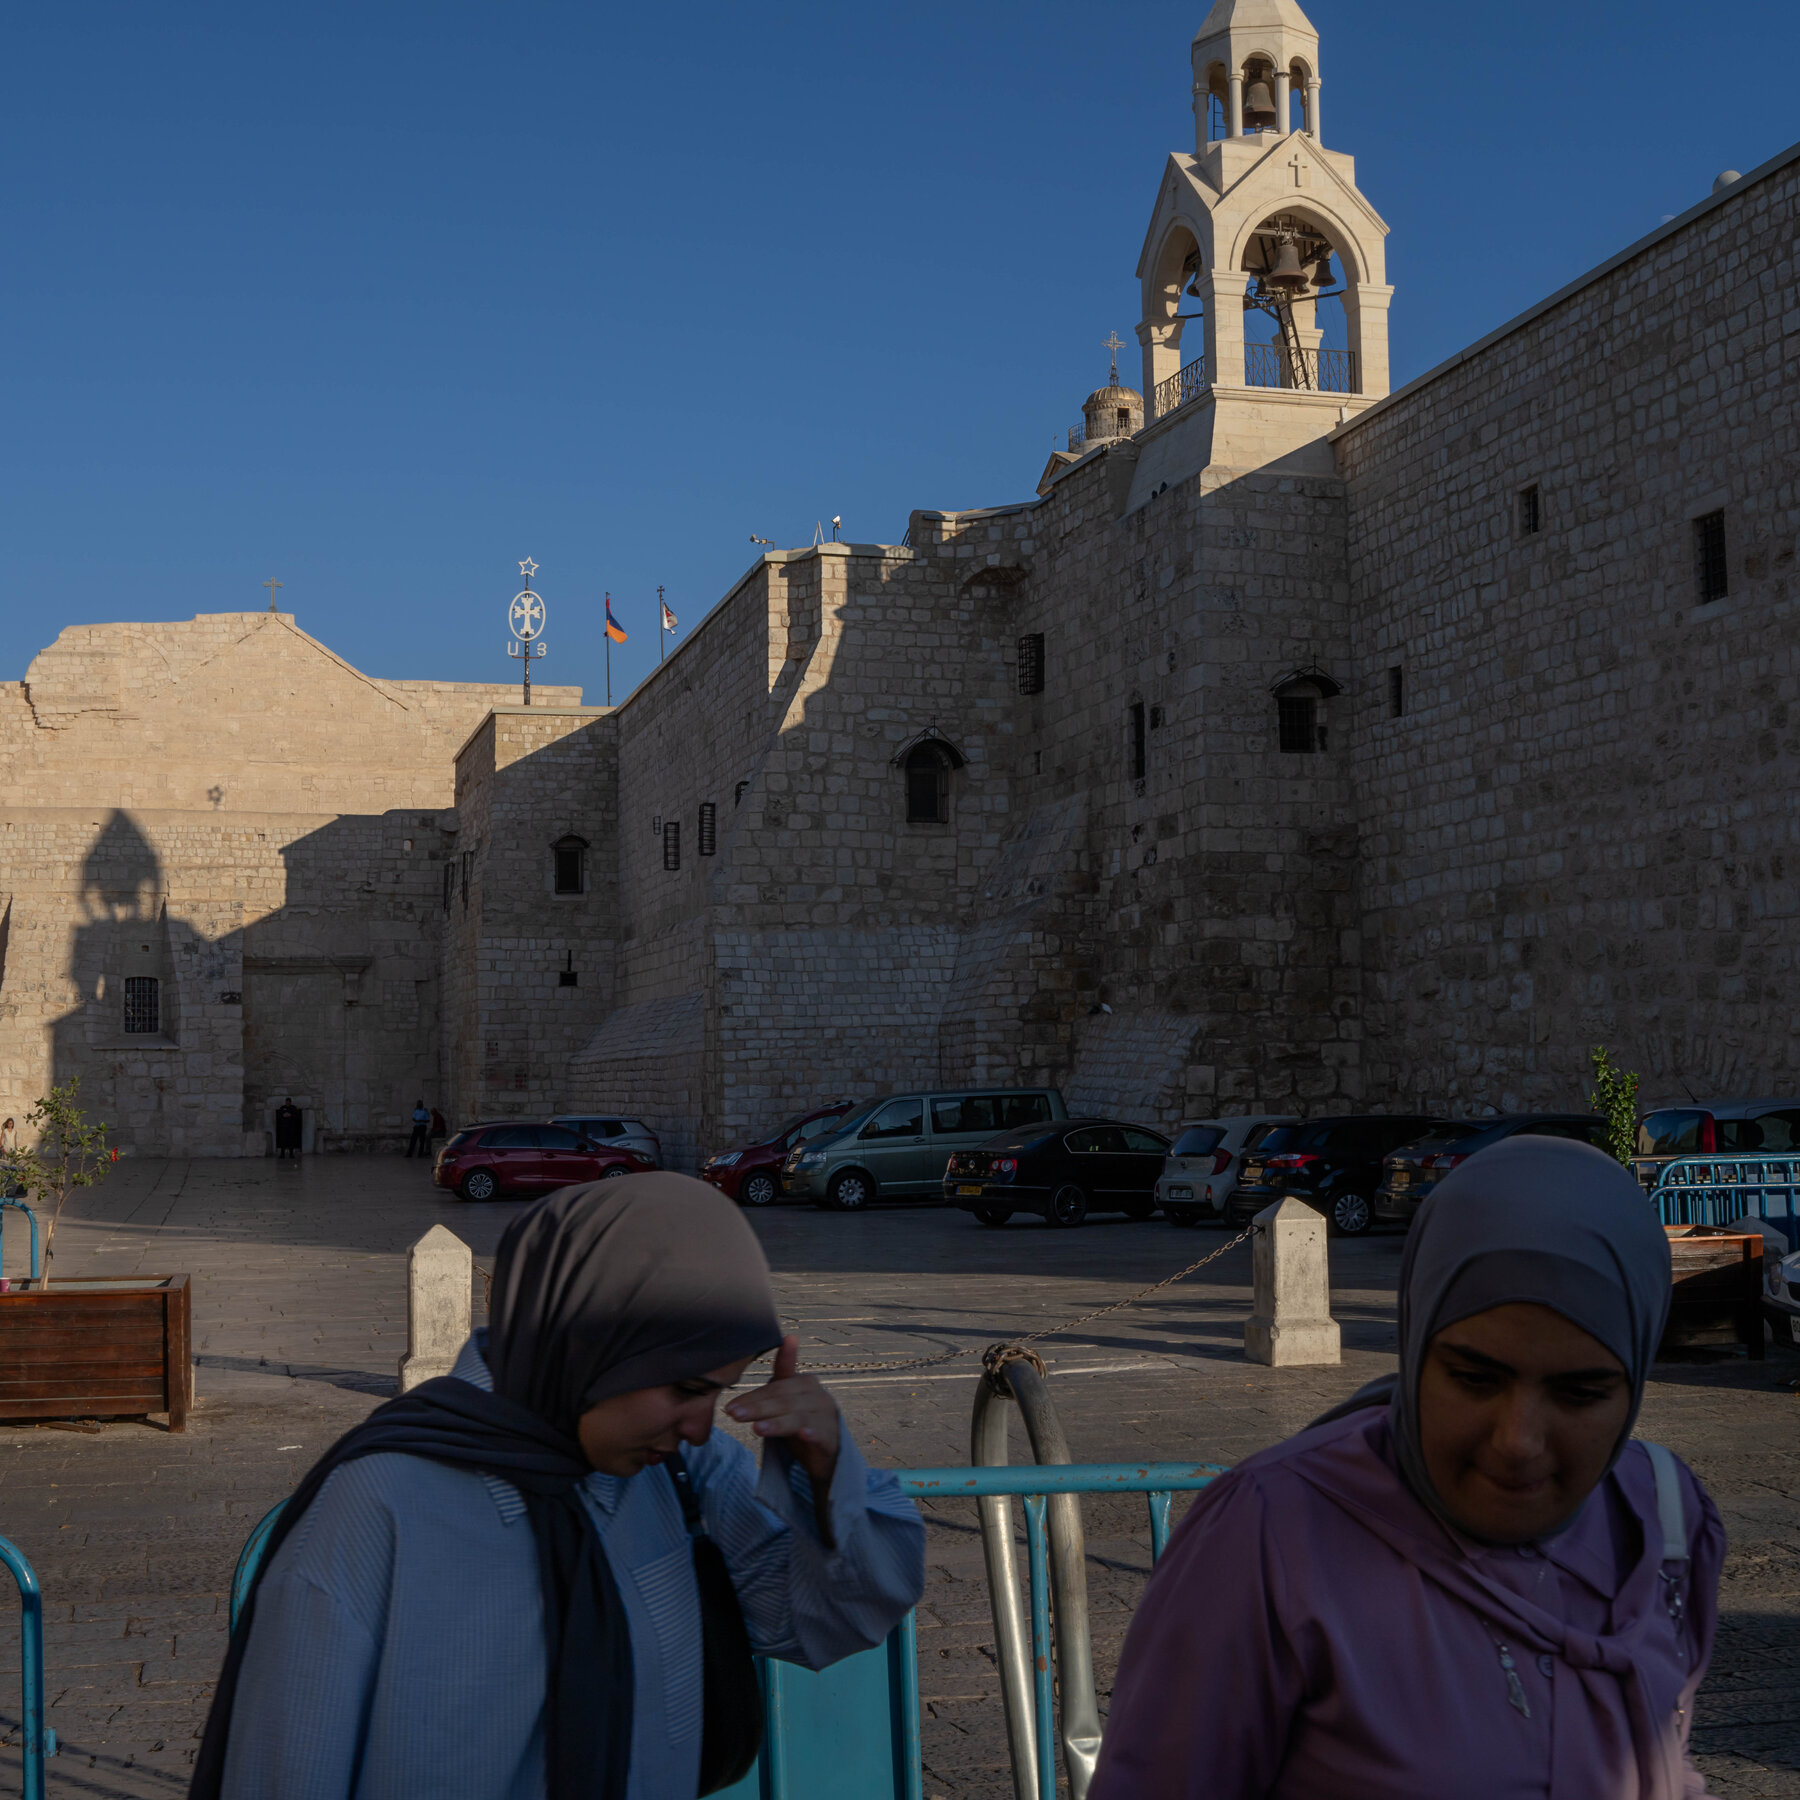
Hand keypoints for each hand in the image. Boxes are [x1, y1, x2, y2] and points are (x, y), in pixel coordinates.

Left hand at [725, 1334, 840, 1491]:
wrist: (827, 1453)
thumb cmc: (802, 1422)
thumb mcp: (787, 1402)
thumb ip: (776, 1382)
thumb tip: (783, 1340)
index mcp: (806, 1383)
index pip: (775, 1387)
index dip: (752, 1396)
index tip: (731, 1406)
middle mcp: (818, 1396)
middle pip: (784, 1400)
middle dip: (757, 1408)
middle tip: (733, 1415)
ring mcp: (826, 1416)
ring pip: (798, 1417)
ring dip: (777, 1423)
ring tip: (756, 1429)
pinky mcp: (831, 1437)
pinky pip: (820, 1433)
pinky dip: (812, 1432)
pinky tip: (803, 1435)